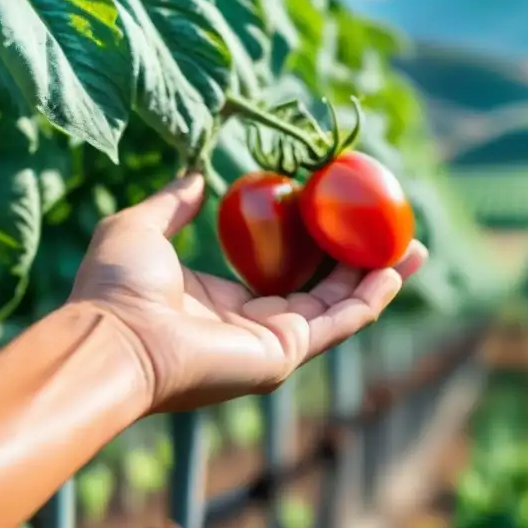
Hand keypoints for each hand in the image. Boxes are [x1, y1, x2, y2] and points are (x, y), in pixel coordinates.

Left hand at [67, 173, 426, 413]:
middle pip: (325, 291)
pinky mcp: (288, 352)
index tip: (343, 214)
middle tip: (392, 233)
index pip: (287, 273)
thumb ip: (172, 203)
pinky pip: (341, 322)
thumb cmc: (119, 289)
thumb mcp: (142, 227)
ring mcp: (276, 344)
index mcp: (226, 303)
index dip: (318, 245)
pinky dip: (372, 298)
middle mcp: (256, 327)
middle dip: (363, 263)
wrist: (114, 338)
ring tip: (412, 249)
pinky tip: (395, 270)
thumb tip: (194, 175)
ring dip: (380, 279)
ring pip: (343, 307)